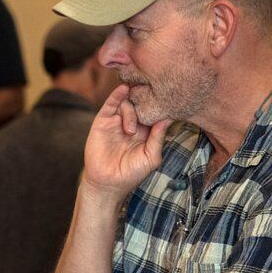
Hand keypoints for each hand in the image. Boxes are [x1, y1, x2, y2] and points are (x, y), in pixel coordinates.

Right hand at [82, 84, 171, 200]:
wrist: (108, 183)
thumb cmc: (131, 174)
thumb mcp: (151, 156)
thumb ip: (159, 137)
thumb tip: (168, 117)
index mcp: (145, 132)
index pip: (153, 112)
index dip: (159, 106)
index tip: (167, 99)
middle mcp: (131, 124)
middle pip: (140, 104)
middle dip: (145, 102)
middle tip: (149, 103)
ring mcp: (117, 122)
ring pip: (127, 103)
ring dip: (131, 112)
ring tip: (129, 131)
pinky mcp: (103, 121)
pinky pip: (110, 104)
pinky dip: (117, 94)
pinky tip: (124, 89)